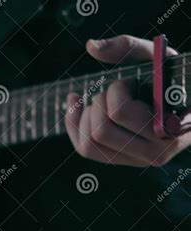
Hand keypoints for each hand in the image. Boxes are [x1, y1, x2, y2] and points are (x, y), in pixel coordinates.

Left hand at [65, 35, 190, 166]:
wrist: (182, 102)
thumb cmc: (168, 77)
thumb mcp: (156, 57)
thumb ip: (127, 46)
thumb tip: (91, 47)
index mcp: (170, 128)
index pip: (120, 113)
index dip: (116, 91)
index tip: (129, 81)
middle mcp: (155, 153)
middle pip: (100, 131)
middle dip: (100, 102)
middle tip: (114, 89)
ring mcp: (135, 160)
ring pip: (89, 143)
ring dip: (89, 113)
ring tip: (104, 99)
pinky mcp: (119, 160)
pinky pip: (84, 149)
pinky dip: (73, 123)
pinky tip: (74, 102)